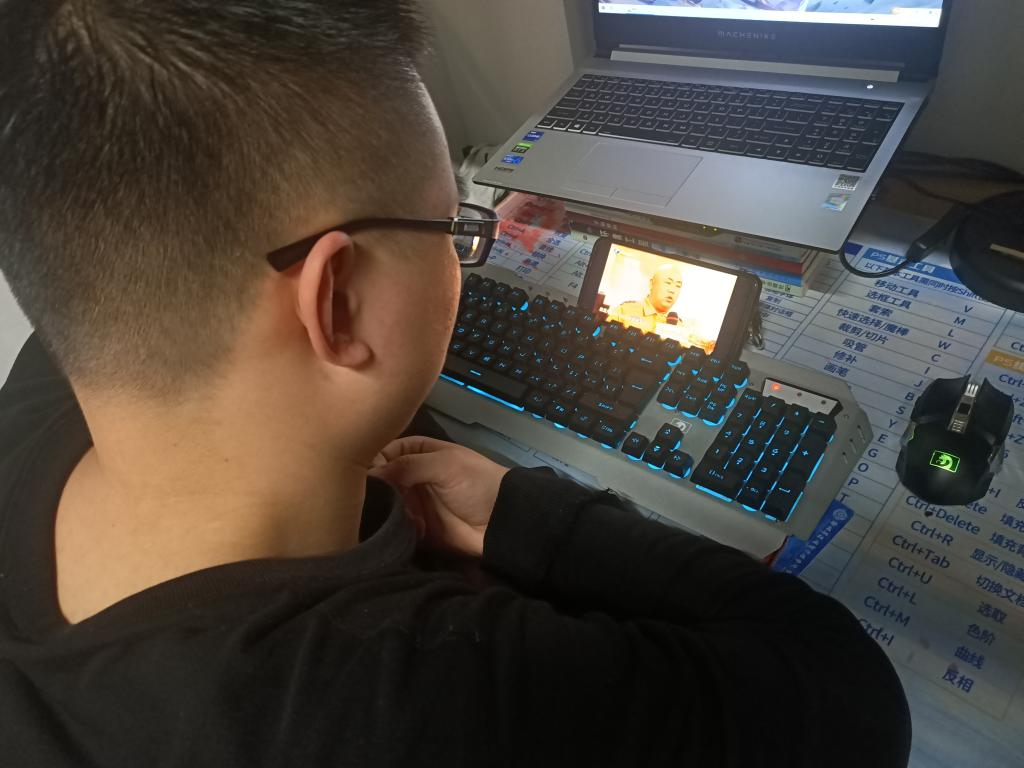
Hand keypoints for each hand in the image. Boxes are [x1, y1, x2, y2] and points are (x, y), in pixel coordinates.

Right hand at [368, 437, 509, 557]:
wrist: (502, 522)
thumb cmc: (476, 484)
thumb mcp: (445, 465)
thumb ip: (408, 465)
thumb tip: (370, 473)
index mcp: (418, 453)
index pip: (383, 452)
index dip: (371, 461)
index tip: (362, 475)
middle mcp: (410, 476)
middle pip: (379, 480)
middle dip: (372, 489)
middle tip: (366, 499)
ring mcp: (411, 503)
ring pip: (382, 504)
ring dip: (380, 510)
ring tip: (380, 514)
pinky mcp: (414, 528)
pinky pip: (393, 527)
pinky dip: (390, 528)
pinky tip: (394, 529)